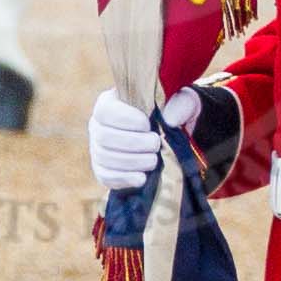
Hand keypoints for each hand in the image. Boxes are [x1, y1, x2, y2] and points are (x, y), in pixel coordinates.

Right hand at [88, 89, 202, 189]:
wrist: (169, 136)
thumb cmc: (171, 112)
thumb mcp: (182, 102)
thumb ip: (181, 103)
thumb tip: (170, 118)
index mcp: (110, 102)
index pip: (105, 111)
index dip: (125, 119)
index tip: (148, 125)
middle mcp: (98, 125)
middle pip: (104, 137)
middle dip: (133, 143)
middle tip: (155, 144)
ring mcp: (98, 148)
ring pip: (105, 158)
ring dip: (132, 162)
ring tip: (153, 161)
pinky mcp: (103, 169)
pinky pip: (105, 176)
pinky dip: (124, 179)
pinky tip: (142, 178)